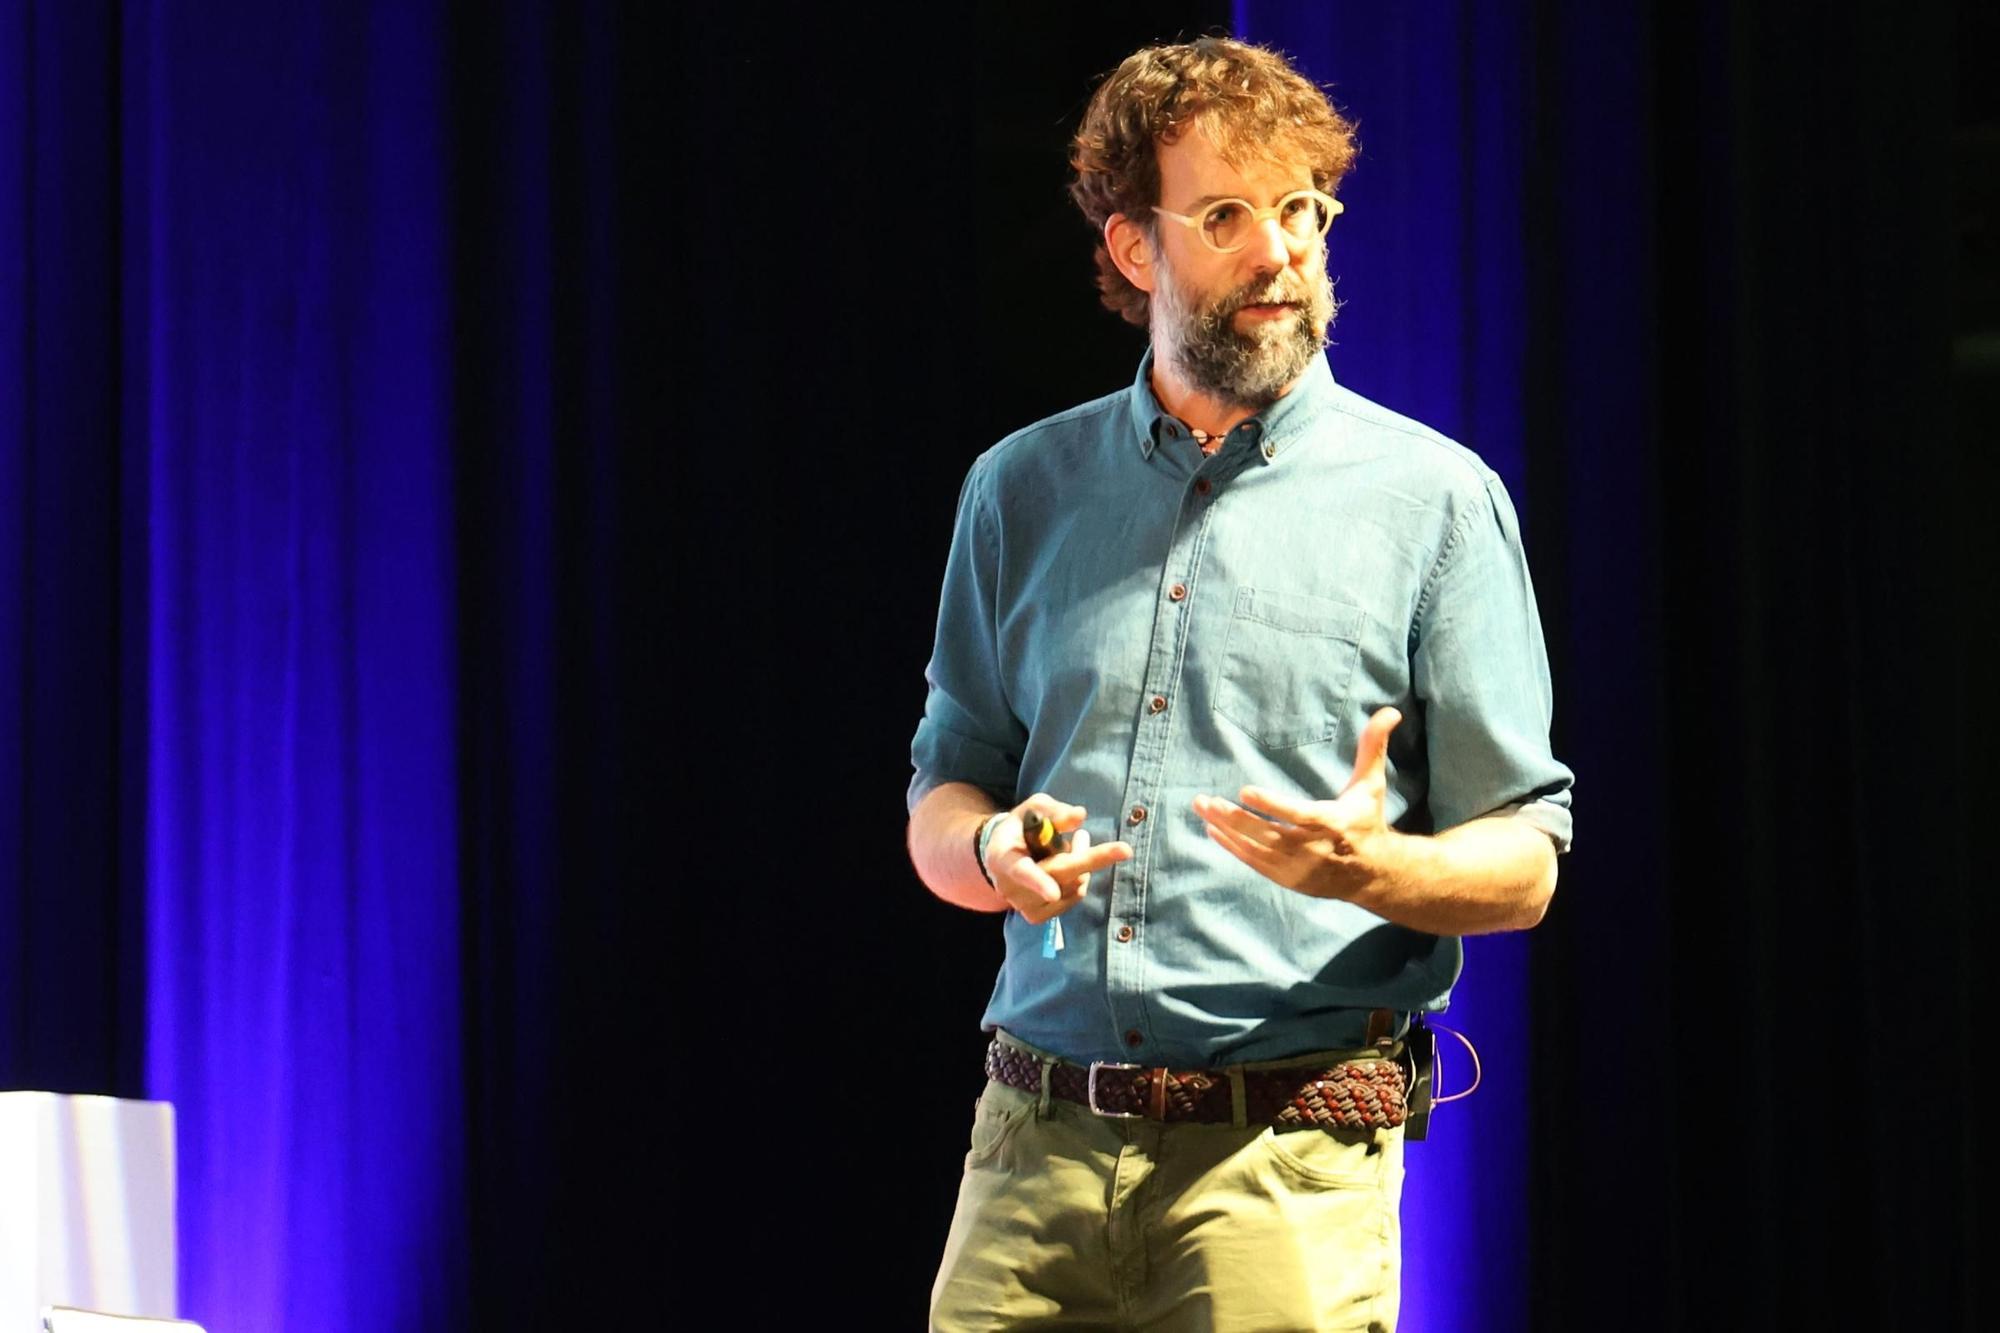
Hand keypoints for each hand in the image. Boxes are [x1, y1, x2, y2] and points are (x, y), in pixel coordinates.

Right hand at [986, 793, 1133, 924]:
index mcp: (1002, 858)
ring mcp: (1024, 906)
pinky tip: (1070, 866)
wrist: (1005, 855)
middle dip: (1090, 859)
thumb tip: (1080, 815)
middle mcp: (1010, 887)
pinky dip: (1080, 879)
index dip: (1037, 882)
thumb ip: (1054, 811)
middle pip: (1058, 879)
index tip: (1053, 893)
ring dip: (1083, 862)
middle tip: (1119, 846)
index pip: (1021, 871)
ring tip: (1074, 843)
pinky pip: (1074, 896)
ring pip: (1071, 887)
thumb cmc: (1021, 827)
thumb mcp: (1034, 809)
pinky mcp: (1039, 916)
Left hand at [1192, 707, 1404, 900]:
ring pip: (1256, 848)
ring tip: (1203, 808)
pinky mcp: (1288, 879)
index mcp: (1333, 823)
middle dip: (1234, 817)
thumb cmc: (1366, 820)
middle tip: (1207, 801)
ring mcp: (1299, 868)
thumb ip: (1373, 747)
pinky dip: (1233, 847)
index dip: (1271, 804)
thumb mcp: (1371, 784)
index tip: (1244, 790)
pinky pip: (1255, 863)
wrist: (1373, 874)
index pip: (1298, 815)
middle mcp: (1313, 849)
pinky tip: (1213, 830)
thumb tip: (1390, 711)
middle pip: (1268, 834)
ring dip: (1227, 829)